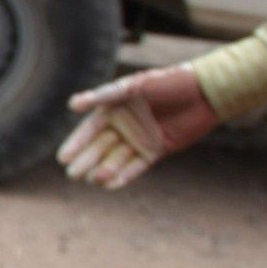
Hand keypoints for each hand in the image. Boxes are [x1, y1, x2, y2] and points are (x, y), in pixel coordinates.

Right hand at [57, 64, 218, 187]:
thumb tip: (72, 105)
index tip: (63, 158)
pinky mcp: (156, 151)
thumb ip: (103, 96)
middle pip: (99, 148)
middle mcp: (123, 127)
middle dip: (85, 161)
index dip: (76, 144)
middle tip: (72, 174)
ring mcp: (139, 140)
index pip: (88, 131)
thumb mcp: (133, 87)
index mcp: (113, 110)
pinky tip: (109, 185)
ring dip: (103, 170)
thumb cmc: (167, 82)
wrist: (204, 92)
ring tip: (92, 178)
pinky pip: (136, 167)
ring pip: (116, 159)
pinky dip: (124, 176)